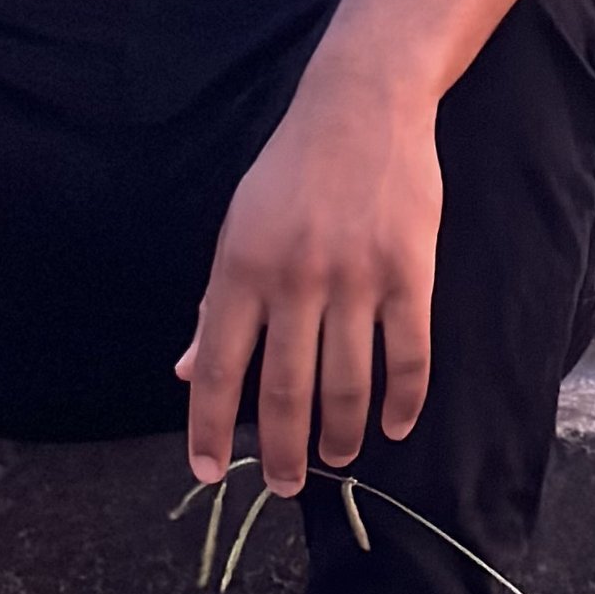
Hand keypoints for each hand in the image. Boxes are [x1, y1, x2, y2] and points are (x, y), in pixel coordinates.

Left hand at [178, 64, 442, 496]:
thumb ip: (216, 308)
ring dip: (341, 434)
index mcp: (239, 270)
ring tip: (337, 459)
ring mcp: (354, 278)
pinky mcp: (408, 273)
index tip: (208, 473)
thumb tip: (186, 372)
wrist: (360, 108)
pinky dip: (402, 401)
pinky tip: (393, 426)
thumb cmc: (289, 174)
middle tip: (285, 485)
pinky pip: (407, 355)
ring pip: (347, 383)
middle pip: (284, 390)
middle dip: (282, 450)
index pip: (216, 369)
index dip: (208, 428)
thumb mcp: (237, 231)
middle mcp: (293, 280)